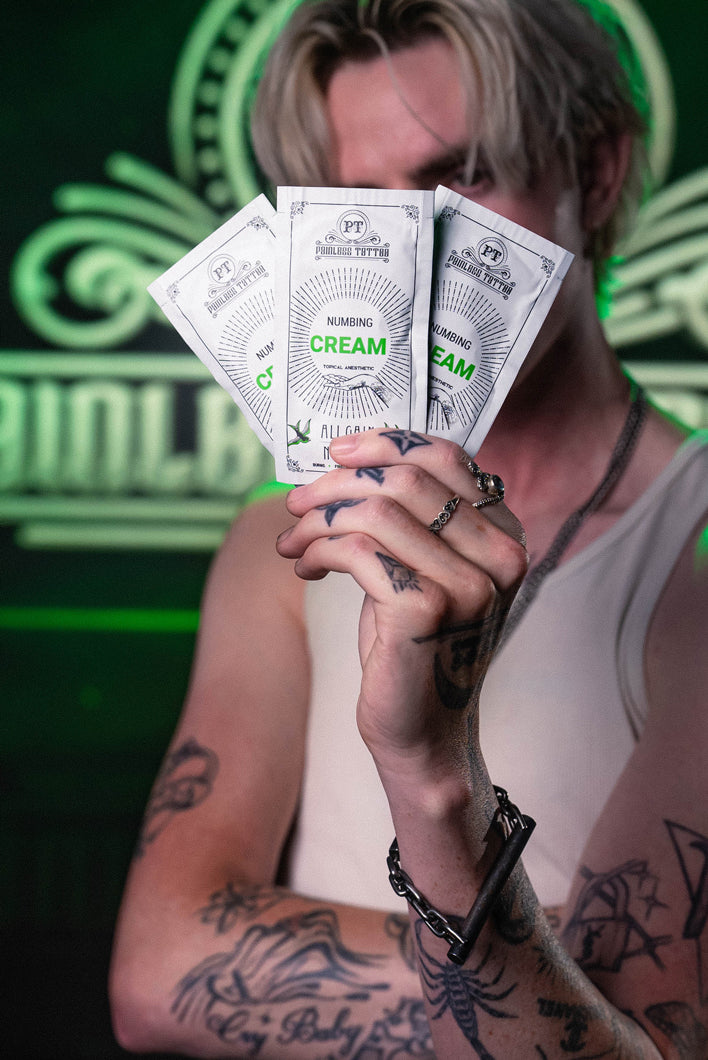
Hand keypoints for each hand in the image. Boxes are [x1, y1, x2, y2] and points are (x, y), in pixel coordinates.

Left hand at [276, 429, 527, 771]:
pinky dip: (320, 550)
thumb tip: (350, 460)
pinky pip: (358, 551)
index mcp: (503, 534)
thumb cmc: (413, 643)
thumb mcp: (422, 567)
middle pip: (405, 478)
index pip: (444, 457)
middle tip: (298, 504)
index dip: (383, 443)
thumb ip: (410, 517)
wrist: (421, 730)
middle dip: (337, 484)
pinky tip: (307, 567)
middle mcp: (497, 555)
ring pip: (376, 512)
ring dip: (320, 520)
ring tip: (295, 542)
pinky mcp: (427, 610)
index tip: (337, 454)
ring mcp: (468, 584)